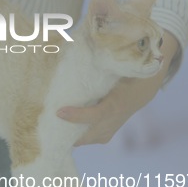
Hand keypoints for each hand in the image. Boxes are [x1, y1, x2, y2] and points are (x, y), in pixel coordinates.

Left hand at [56, 30, 178, 145]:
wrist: (143, 89)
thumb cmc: (124, 75)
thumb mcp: (115, 69)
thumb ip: (98, 66)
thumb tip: (74, 48)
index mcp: (115, 105)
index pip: (95, 115)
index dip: (77, 116)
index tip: (59, 112)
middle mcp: (112, 122)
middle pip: (84, 135)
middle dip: (64, 131)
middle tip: (44, 122)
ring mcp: (109, 132)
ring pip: (83, 139)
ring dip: (67, 133)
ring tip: (49, 123)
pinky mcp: (105, 136)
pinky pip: (86, 139)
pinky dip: (74, 134)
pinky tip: (60, 125)